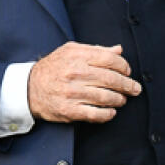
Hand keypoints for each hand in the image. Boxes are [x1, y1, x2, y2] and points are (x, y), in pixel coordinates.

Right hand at [27, 42, 141, 123]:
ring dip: (119, 100)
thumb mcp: (71, 51)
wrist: (29, 88)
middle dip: (127, 85)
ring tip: (122, 100)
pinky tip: (111, 112)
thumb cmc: (54, 67)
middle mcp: (75, 74)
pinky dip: (107, 114)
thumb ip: (96, 50)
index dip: (123, 66)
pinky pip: (94, 114)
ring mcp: (72, 93)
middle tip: (135, 89)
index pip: (109, 59)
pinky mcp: (69, 110)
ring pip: (105, 97)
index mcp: (77, 57)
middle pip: (110, 79)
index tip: (127, 71)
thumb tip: (119, 49)